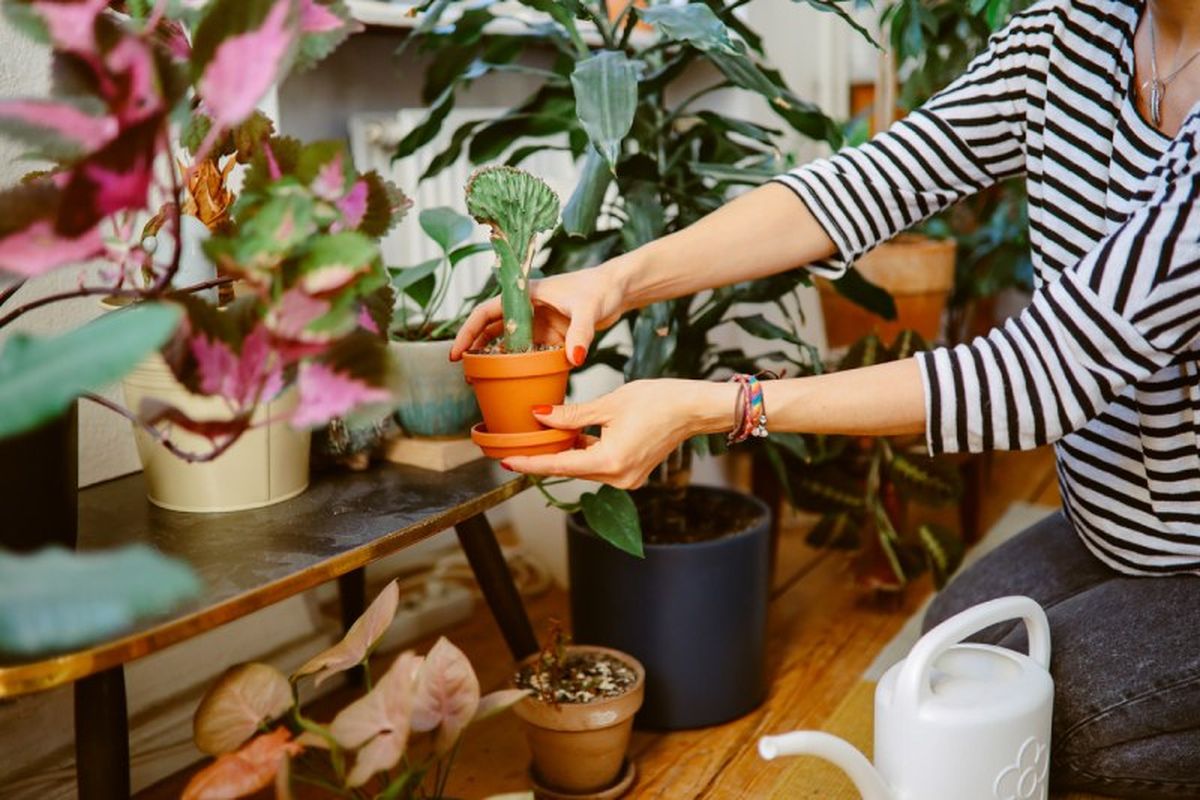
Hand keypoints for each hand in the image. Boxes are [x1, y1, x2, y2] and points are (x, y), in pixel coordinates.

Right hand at [449, 256, 630, 363]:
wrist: (619, 288)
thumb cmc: (602, 289)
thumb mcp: (589, 310)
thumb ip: (581, 334)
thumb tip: (575, 359)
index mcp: (526, 294)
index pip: (486, 311)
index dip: (469, 332)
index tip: (456, 353)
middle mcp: (527, 307)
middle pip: (491, 328)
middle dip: (475, 349)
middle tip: (464, 373)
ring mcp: (538, 321)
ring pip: (508, 342)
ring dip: (495, 359)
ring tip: (481, 380)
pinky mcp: (551, 334)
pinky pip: (529, 351)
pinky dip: (519, 364)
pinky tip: (513, 379)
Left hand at [500, 379, 736, 487]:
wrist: (693, 408)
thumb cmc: (659, 401)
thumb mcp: (608, 404)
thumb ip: (571, 415)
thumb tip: (540, 416)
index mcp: (610, 462)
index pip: (559, 466)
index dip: (530, 463)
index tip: (507, 461)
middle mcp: (618, 478)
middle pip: (571, 468)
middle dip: (547, 455)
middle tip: (521, 442)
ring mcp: (627, 479)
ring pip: (584, 467)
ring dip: (567, 452)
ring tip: (547, 434)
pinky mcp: (632, 473)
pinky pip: (600, 465)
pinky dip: (585, 452)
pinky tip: (574, 436)